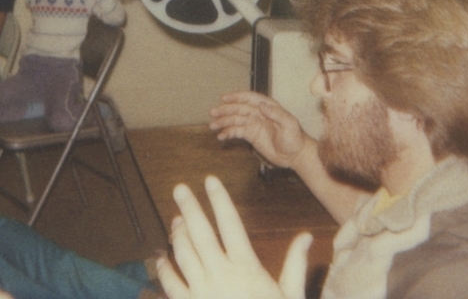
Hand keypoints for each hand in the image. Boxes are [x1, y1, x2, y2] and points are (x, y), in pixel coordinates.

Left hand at [157, 175, 310, 298]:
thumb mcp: (290, 297)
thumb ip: (295, 265)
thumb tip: (306, 236)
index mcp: (246, 268)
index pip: (230, 223)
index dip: (219, 199)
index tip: (210, 180)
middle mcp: (220, 275)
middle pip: (200, 232)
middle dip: (189, 207)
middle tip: (180, 188)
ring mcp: (201, 292)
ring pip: (183, 254)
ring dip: (178, 234)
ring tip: (175, 219)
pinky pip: (171, 284)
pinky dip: (164, 269)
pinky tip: (162, 258)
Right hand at [209, 91, 307, 169]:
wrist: (295, 155)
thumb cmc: (295, 138)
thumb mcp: (289, 125)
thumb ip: (276, 114)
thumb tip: (261, 105)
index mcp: (267, 107)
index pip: (249, 98)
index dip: (236, 97)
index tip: (224, 98)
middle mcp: (258, 113)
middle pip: (238, 109)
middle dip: (225, 110)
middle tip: (213, 113)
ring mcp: (253, 124)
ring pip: (235, 120)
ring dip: (223, 122)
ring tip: (212, 125)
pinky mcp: (251, 135)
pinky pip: (237, 132)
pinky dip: (228, 133)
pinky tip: (221, 136)